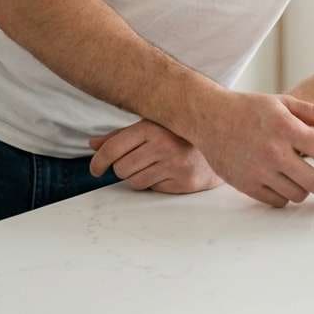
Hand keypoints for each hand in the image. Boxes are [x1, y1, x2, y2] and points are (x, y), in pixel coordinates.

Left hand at [88, 120, 223, 193]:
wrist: (221, 141)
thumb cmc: (179, 132)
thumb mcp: (150, 124)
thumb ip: (121, 135)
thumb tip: (92, 144)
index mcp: (152, 126)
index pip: (113, 148)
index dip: (98, 161)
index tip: (95, 168)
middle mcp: (164, 145)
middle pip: (121, 168)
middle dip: (121, 168)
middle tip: (132, 162)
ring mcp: (175, 165)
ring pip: (135, 182)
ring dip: (136, 177)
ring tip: (150, 165)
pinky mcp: (184, 182)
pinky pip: (153, 189)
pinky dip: (153, 182)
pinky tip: (165, 171)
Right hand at [190, 92, 313, 208]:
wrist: (210, 118)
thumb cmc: (248, 109)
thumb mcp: (283, 103)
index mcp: (285, 128)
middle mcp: (274, 152)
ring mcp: (260, 171)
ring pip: (299, 195)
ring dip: (303, 186)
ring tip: (296, 173)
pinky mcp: (247, 185)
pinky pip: (278, 202)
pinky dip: (283, 194)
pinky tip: (279, 179)